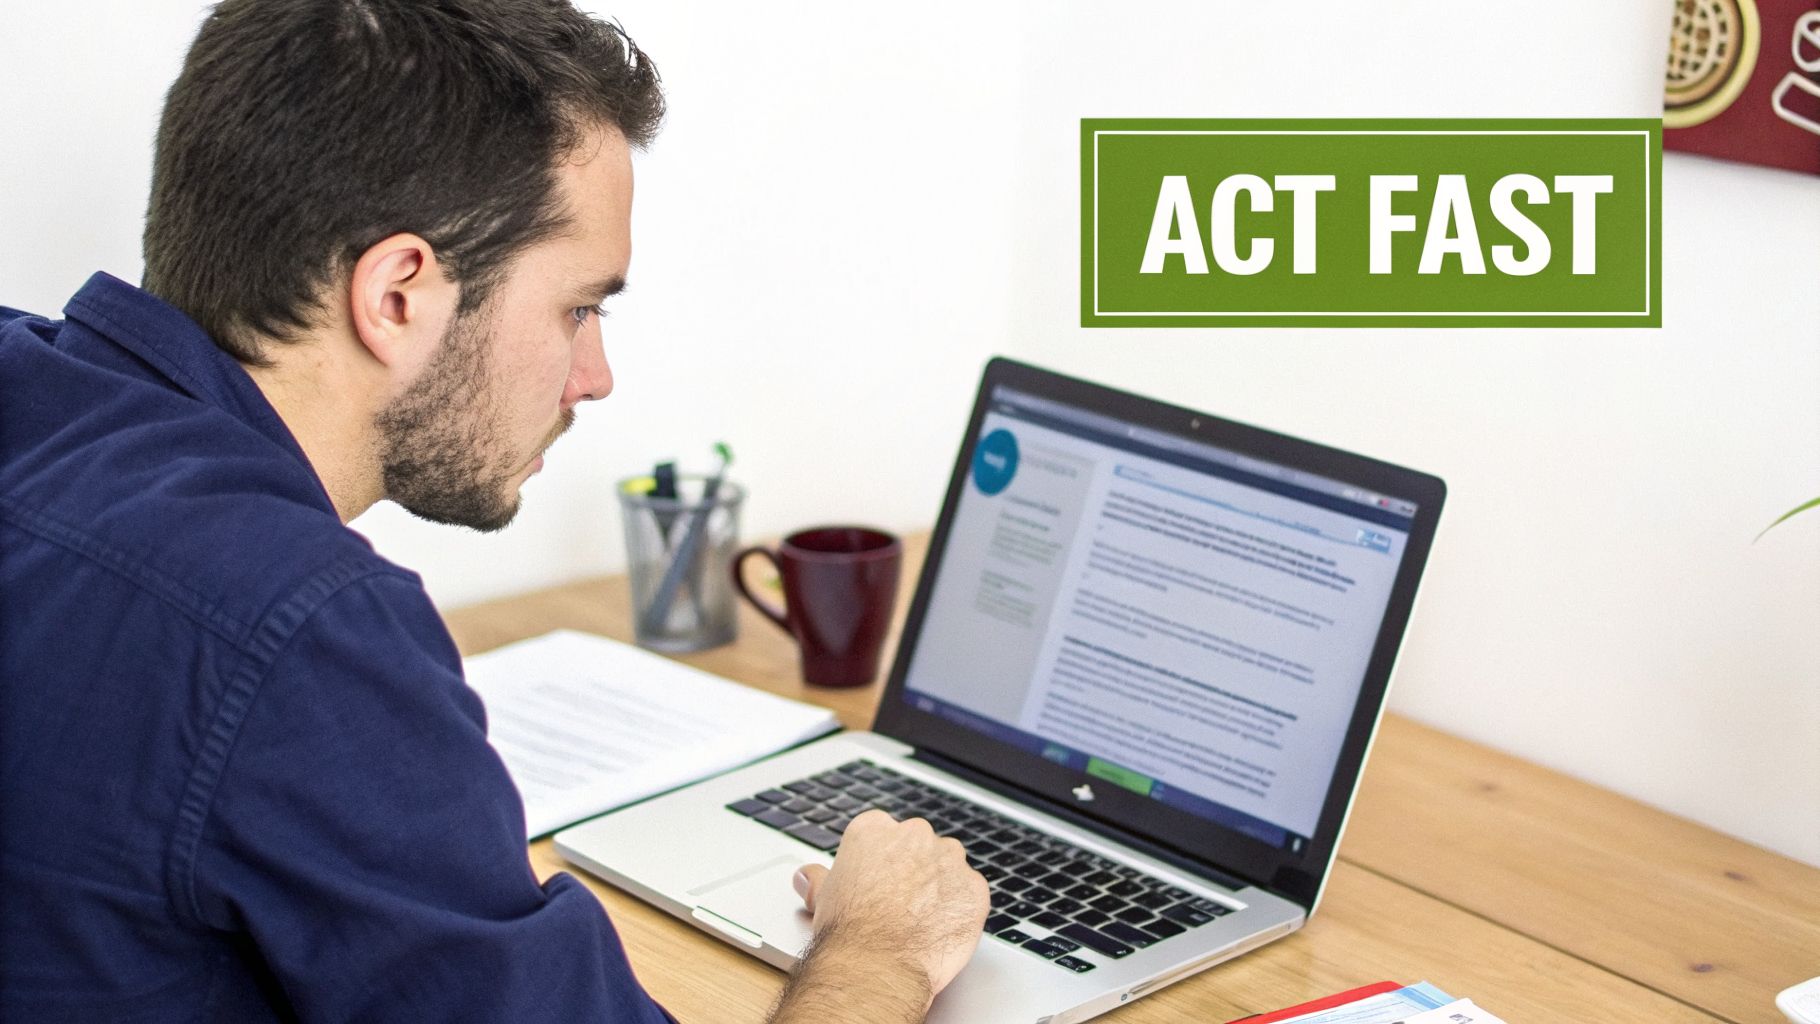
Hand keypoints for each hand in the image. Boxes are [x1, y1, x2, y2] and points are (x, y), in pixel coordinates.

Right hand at [769, 810, 988, 1020]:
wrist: (878, 963)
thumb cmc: (848, 930)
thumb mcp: (823, 898)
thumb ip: (819, 879)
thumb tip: (806, 876)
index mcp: (875, 828)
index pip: (883, 835)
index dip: (881, 863)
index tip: (879, 883)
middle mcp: (915, 835)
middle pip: (918, 846)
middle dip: (913, 870)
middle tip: (900, 903)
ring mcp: (949, 859)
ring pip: (948, 867)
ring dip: (940, 885)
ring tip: (922, 919)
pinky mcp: (975, 887)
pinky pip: (970, 893)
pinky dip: (960, 908)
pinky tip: (941, 928)